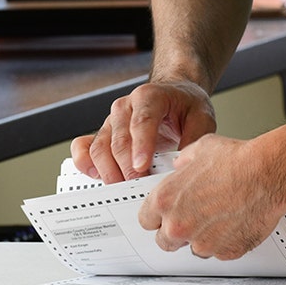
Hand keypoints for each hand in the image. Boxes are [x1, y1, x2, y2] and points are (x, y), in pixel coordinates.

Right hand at [71, 80, 215, 182]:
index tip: (142, 167)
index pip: (142, 121)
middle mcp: (124, 107)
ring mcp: (110, 120)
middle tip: (140, 189)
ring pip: (100, 147)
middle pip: (119, 140)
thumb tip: (184, 165)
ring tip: (124, 189)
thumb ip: (195, 139)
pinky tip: (96, 175)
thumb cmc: (185, 105)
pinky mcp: (103, 133)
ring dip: (109, 172)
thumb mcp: (201, 116)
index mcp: (149, 96)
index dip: (141, 145)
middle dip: (128, 169)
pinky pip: (84, 147)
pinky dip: (85, 162)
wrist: (173, 94)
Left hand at [137, 133, 285, 259]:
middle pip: (165, 241)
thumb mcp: (199, 150)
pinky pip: (220, 252)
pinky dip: (226, 242)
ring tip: (220, 216)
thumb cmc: (236, 160)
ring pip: (194, 248)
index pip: (146, 221)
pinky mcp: (226, 252)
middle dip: (175, 233)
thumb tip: (180, 165)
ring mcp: (202, 242)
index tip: (164, 215)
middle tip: (192, 219)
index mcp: (165, 201)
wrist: (267, 174)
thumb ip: (182, 162)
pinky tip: (235, 222)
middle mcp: (179, 226)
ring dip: (202, 238)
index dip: (156, 217)